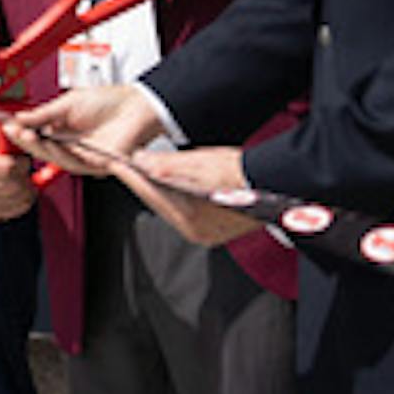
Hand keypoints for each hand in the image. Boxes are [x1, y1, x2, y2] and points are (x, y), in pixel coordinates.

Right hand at [0, 127, 37, 220]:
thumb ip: (8, 129)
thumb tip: (18, 118)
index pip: (8, 167)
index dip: (22, 163)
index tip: (23, 159)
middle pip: (15, 184)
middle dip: (25, 177)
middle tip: (26, 171)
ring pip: (21, 197)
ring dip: (29, 189)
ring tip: (26, 180)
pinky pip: (20, 209)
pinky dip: (26, 200)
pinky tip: (22, 191)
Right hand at [10, 84, 165, 175]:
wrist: (137, 106)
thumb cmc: (110, 101)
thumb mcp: (68, 103)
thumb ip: (44, 114)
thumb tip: (21, 118)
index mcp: (63, 130)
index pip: (37, 136)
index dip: (22, 132)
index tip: (8, 126)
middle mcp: (72, 145)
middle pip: (44, 150)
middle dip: (27, 141)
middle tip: (15, 132)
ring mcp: (84, 156)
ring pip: (56, 159)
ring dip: (40, 148)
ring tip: (28, 136)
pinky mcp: (97, 164)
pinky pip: (75, 163)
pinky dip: (61, 154)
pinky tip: (51, 144)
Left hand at [126, 147, 265, 245]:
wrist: (277, 183)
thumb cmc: (247, 176)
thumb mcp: (204, 164)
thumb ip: (170, 165)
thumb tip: (142, 163)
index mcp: (194, 221)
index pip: (153, 195)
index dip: (133, 177)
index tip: (116, 164)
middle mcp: (198, 230)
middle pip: (159, 203)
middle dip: (142, 183)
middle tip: (123, 165)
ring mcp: (207, 230)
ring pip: (170, 207)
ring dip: (156, 188)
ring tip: (140, 170)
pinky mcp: (214, 225)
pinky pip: (184, 209)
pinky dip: (174, 194)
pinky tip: (167, 181)